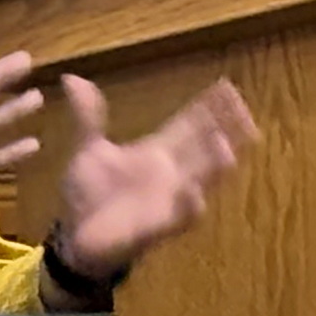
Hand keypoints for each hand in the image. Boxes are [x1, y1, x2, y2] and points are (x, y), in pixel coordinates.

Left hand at [52, 74, 256, 278]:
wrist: (75, 237)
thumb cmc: (89, 193)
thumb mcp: (88, 150)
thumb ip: (88, 116)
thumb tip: (72, 78)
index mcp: (156, 152)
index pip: (190, 124)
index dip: (208, 106)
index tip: (227, 85)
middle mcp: (171, 172)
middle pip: (206, 146)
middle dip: (226, 128)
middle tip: (242, 108)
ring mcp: (169, 199)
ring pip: (203, 179)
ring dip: (215, 164)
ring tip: (225, 144)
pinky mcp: (160, 226)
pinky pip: (183, 216)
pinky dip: (189, 204)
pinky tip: (193, 190)